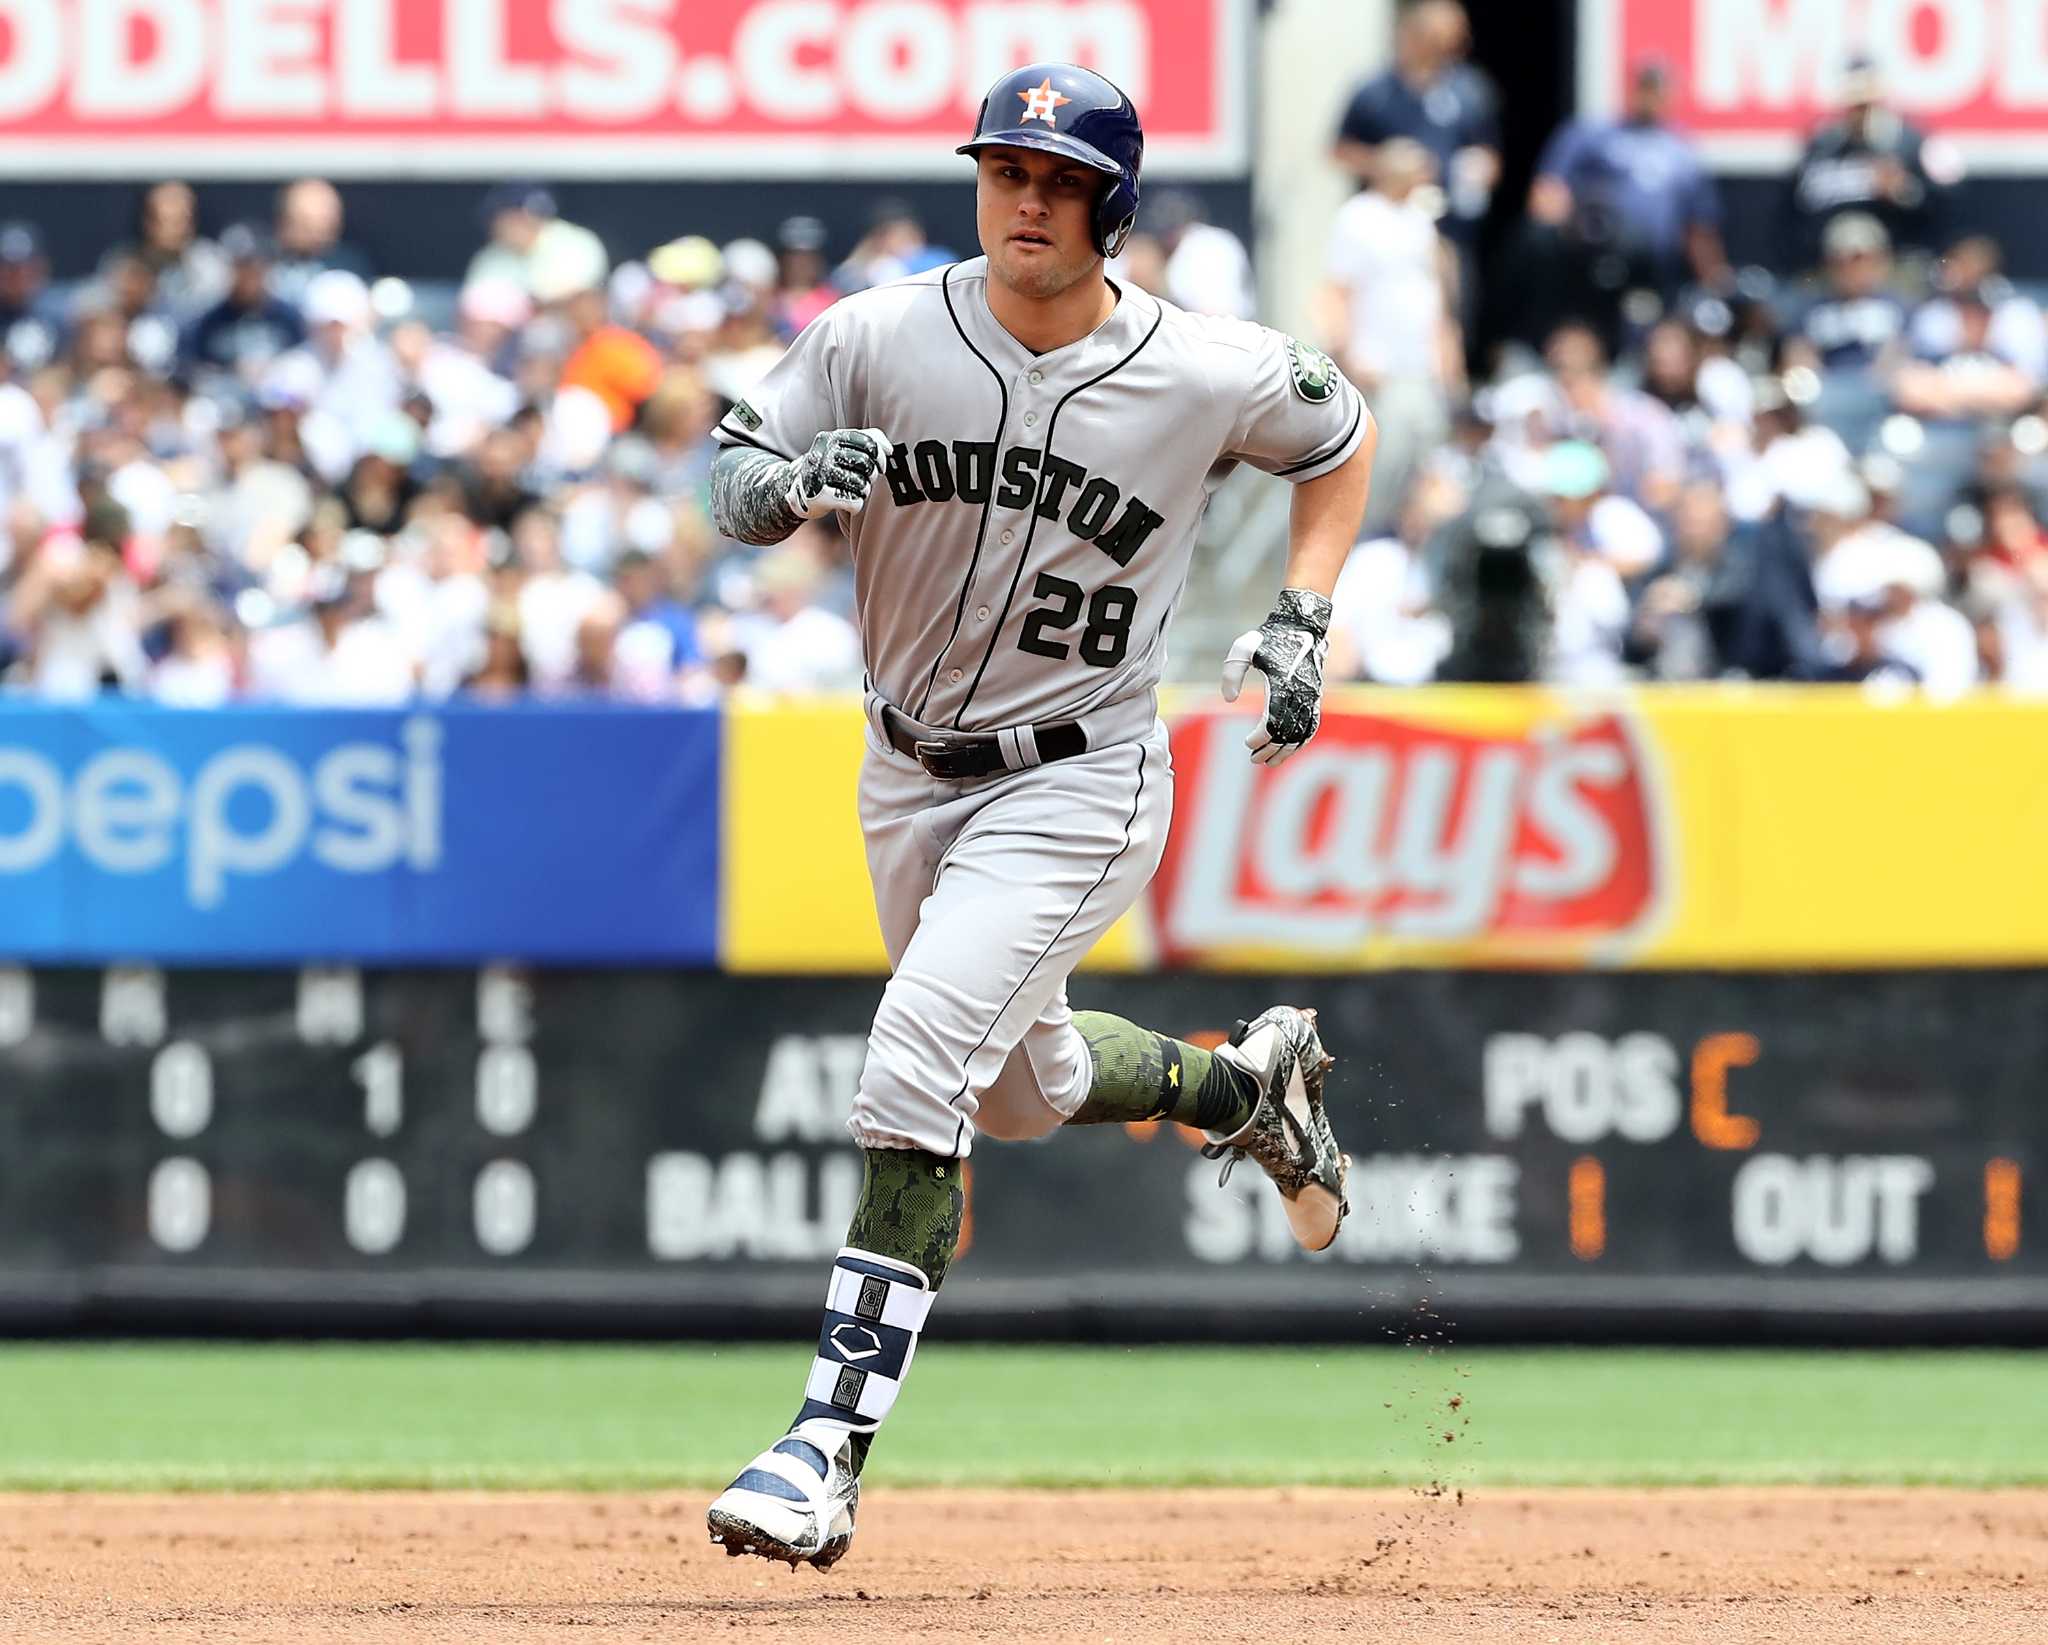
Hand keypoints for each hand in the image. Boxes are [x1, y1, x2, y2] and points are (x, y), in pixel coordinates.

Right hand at [785, 427, 892, 518]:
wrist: (797, 490)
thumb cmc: (829, 467)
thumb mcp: (842, 446)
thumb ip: (868, 439)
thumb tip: (889, 449)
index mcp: (830, 438)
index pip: (867, 442)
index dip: (879, 455)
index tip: (881, 464)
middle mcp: (823, 454)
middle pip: (866, 463)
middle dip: (871, 474)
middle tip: (865, 479)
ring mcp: (820, 475)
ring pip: (861, 484)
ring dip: (863, 491)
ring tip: (853, 490)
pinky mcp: (820, 497)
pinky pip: (854, 502)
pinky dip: (856, 505)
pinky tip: (847, 502)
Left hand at [1219, 588, 1332, 765]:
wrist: (1303, 626)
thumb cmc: (1270, 637)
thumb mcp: (1244, 647)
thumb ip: (1232, 672)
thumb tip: (1228, 699)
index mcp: (1282, 683)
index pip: (1273, 722)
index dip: (1260, 738)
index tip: (1247, 743)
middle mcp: (1300, 693)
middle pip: (1287, 733)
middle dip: (1270, 750)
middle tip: (1253, 759)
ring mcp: (1311, 696)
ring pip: (1302, 733)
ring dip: (1287, 751)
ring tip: (1270, 762)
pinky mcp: (1316, 697)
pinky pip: (1312, 725)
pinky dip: (1301, 741)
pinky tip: (1289, 749)